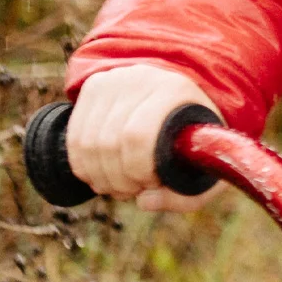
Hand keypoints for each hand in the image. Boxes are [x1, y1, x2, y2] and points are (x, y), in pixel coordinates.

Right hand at [66, 64, 223, 213]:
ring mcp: (114, 80)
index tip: (150, 183)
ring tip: (119, 185)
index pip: (138, 136)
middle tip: (133, 189)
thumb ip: (186, 197)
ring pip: (86, 141)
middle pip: (108, 141)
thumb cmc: (196, 138)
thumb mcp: (206, 168)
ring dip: (98, 176)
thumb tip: (144, 202)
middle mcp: (141, 79)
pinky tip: (101, 174)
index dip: (137, 170)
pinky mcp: (94, 86)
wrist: (183, 96)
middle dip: (117, 178)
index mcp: (175, 91)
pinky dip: (83, 165)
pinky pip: (74, 136)